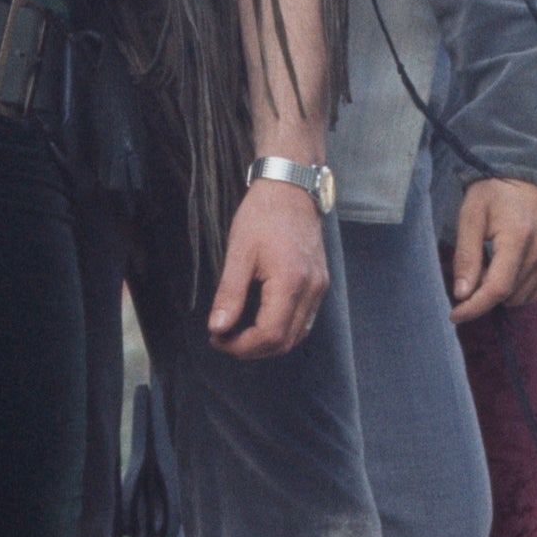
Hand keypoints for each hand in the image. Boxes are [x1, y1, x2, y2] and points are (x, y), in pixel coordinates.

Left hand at [207, 178, 331, 358]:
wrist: (291, 187)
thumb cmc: (263, 214)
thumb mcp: (239, 252)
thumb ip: (229, 294)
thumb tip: (218, 328)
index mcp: (291, 282)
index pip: (269, 335)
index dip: (241, 346)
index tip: (217, 338)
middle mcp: (312, 289)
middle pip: (285, 342)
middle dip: (252, 349)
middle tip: (224, 338)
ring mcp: (319, 287)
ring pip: (297, 335)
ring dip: (268, 343)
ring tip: (239, 333)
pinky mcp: (320, 283)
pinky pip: (304, 320)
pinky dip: (282, 329)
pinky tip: (260, 320)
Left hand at [445, 176, 536, 318]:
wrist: (527, 174)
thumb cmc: (493, 192)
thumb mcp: (470, 216)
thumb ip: (466, 256)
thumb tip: (462, 294)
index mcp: (518, 236)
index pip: (498, 287)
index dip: (474, 307)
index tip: (454, 315)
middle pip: (509, 295)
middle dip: (484, 296)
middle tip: (471, 275)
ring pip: (523, 297)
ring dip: (501, 294)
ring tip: (488, 267)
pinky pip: (535, 290)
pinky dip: (516, 291)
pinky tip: (504, 271)